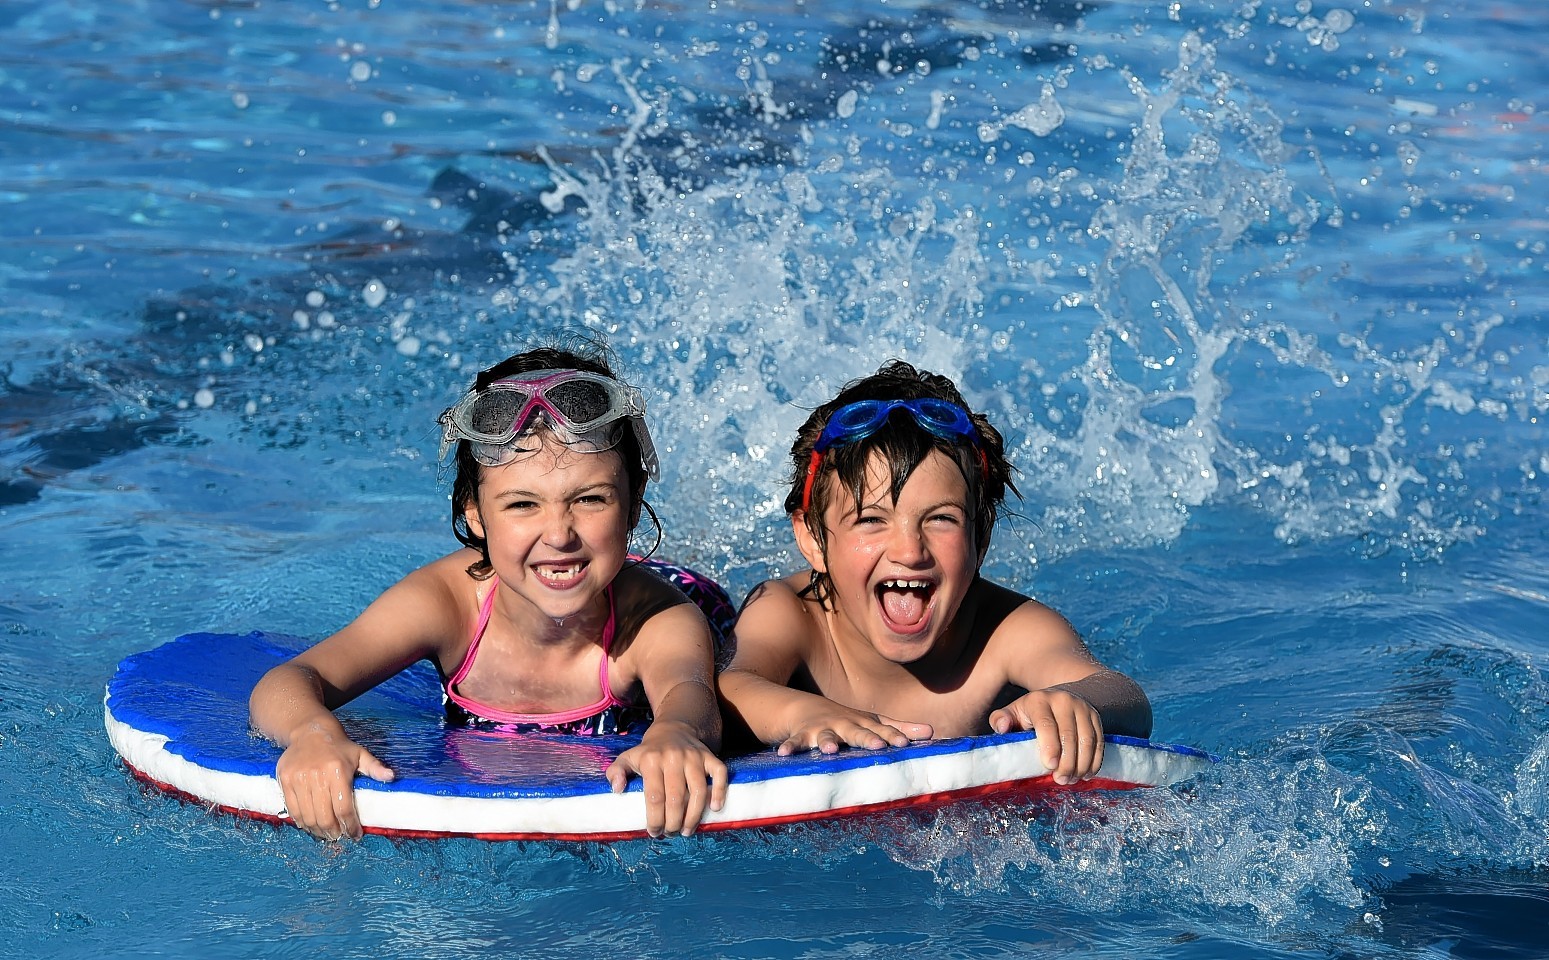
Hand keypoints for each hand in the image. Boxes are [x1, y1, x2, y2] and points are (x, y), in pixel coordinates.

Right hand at [273, 724, 393, 840]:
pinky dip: (301, 821)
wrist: (309, 732)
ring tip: (326, 834)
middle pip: (324, 816)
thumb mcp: (360, 754)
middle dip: (333, 832)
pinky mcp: (285, 780)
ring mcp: (298, 779)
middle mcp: (316, 776)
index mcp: (337, 771)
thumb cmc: (339, 747)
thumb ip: (375, 767)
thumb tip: (391, 777)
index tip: (355, 835)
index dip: (350, 826)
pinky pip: (292, 809)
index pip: (344, 808)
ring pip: (307, 816)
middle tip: (338, 836)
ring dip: (317, 830)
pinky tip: (310, 825)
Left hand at [605, 721, 727, 837]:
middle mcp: (674, 757)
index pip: (654, 796)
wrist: (674, 729)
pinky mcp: (710, 756)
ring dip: (694, 816)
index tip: (654, 832)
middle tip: (670, 833)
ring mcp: (694, 756)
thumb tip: (617, 790)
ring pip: (699, 790)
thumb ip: (615, 772)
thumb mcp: (627, 757)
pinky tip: (715, 808)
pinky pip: (720, 774)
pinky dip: (720, 792)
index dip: (655, 819)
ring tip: (686, 830)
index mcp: (651, 759)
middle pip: (676, 798)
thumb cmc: (649, 751)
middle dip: (673, 822)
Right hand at [774, 708, 932, 756]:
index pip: (881, 730)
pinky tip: (783, 754)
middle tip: (878, 745)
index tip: (906, 743)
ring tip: (829, 750)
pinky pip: (794, 742)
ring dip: (826, 742)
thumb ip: (900, 728)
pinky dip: (789, 747)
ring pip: (825, 736)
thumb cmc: (846, 720)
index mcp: (863, 723)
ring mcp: (821, 729)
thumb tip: (932, 732)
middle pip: (857, 732)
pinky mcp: (801, 735)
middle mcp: (844, 724)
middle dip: (867, 737)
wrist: (804, 708)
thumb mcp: (872, 722)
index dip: (893, 736)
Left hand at [989, 688, 1103, 784]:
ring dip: (1081, 764)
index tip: (1050, 766)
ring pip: (1087, 740)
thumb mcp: (1014, 713)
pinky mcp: (1095, 717)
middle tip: (1061, 780)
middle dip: (1066, 762)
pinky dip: (1094, 761)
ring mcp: (1082, 708)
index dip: (1050, 746)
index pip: (1046, 724)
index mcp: (1039, 700)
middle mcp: (1063, 700)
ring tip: (1072, 779)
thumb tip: (1001, 728)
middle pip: (1069, 735)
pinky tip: (1086, 774)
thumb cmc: (1031, 713)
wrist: (1059, 698)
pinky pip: (1099, 741)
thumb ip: (1001, 720)